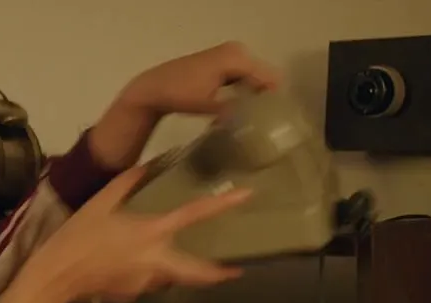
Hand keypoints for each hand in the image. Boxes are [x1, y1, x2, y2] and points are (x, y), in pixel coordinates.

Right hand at [23, 164, 250, 302]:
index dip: (222, 204)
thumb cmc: (77, 236)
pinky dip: (143, 275)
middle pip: (198, 272)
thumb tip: (143, 164)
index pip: (194, 215)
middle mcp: (156, 260)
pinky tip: (124, 269)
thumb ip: (124, 183)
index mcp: (151, 232)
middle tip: (233, 271)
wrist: (55, 276)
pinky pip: (146, 284)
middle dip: (218, 274)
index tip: (246, 196)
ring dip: (172, 270)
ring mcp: (146, 283)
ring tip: (159, 261)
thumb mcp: (98, 203)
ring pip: (170, 278)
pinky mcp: (132, 296)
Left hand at [117, 41, 280, 116]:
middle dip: (264, 98)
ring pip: (253, 77)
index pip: (268, 79)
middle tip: (266, 123)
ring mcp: (229, 54)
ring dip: (254, 95)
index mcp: (236, 58)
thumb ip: (234, 112)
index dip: (273, 100)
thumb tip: (254, 124)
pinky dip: (243, 90)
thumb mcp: (209, 106)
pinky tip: (242, 109)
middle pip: (263, 77)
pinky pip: (242, 76)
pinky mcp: (221, 61)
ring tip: (257, 119)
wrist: (153, 87)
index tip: (277, 121)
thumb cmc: (179, 95)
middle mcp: (236, 51)